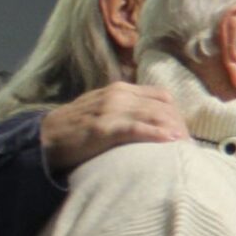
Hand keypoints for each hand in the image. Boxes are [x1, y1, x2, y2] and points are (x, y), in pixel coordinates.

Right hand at [39, 83, 185, 175]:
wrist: (44, 137)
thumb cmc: (78, 128)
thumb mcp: (105, 110)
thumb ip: (128, 110)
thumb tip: (157, 122)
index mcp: (122, 89)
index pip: (162, 97)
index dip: (177, 114)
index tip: (185, 132)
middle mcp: (119, 95)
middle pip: (163, 107)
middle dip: (180, 125)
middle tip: (190, 145)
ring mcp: (110, 110)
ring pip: (153, 115)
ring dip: (173, 130)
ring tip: (186, 146)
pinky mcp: (103, 128)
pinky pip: (135, 128)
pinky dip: (155, 133)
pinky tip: (170, 141)